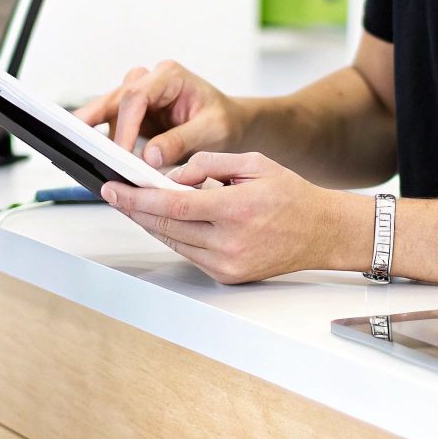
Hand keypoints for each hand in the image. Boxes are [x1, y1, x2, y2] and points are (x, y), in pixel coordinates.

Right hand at [71, 61, 244, 167]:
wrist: (230, 125)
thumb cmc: (224, 122)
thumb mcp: (210, 132)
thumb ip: (180, 141)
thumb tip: (148, 156)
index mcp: (169, 76)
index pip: (137, 97)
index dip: (125, 126)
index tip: (121, 153)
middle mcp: (151, 81)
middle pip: (115, 98)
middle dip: (93, 119)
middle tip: (76, 140)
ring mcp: (141, 98)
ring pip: (108, 109)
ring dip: (98, 132)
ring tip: (87, 155)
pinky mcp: (135, 116)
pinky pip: (112, 125)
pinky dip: (104, 140)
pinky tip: (96, 154)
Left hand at [99, 152, 364, 283]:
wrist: (322, 232)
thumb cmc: (291, 195)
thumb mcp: (253, 162)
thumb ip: (210, 163)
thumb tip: (174, 174)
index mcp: (237, 209)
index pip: (173, 205)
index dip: (138, 198)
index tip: (115, 188)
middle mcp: (231, 242)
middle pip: (167, 227)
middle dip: (135, 210)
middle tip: (114, 193)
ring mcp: (228, 264)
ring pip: (174, 242)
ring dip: (150, 224)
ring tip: (133, 204)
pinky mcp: (228, 276)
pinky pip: (189, 254)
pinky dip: (173, 236)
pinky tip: (164, 221)